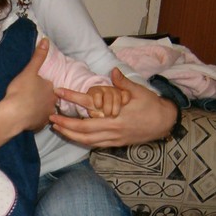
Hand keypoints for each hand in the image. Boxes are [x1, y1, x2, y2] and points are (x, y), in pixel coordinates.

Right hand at [4, 38, 56, 131]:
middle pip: (48, 98)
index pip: (48, 85)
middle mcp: (53, 102)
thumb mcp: (29, 71)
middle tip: (28, 98)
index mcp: (51, 88)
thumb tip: (46, 40)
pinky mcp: (40, 126)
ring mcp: (47, 115)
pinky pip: (38, 121)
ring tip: (27, 108)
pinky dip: (33, 119)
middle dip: (41, 98)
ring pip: (45, 110)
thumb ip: (38, 56)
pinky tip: (26, 118)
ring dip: (38, 109)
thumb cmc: (21, 91)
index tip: (30, 87)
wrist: (13, 114)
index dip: (39, 86)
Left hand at [49, 68, 177, 147]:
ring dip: (70, 135)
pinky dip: (82, 141)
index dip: (72, 101)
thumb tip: (113, 70)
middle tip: (51, 119)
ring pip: (87, 141)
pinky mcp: (115, 144)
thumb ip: (123, 82)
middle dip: (65, 126)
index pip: (89, 109)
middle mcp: (112, 129)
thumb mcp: (139, 91)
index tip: (59, 94)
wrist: (164, 123)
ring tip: (58, 128)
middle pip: (83, 131)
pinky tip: (73, 137)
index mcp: (116, 116)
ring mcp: (113, 139)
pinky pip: (95, 145)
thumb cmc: (151, 105)